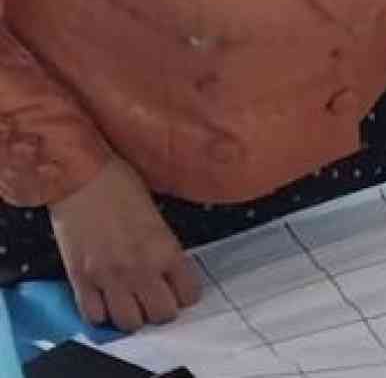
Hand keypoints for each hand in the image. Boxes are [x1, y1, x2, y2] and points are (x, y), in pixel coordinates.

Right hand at [49, 157, 202, 331]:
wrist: (79, 178)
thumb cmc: (121, 186)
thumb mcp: (156, 216)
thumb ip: (164, 248)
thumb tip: (169, 270)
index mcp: (166, 250)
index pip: (189, 294)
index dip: (185, 294)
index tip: (179, 289)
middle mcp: (140, 270)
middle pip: (162, 315)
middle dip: (162, 310)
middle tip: (156, 298)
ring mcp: (108, 278)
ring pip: (130, 323)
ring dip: (133, 316)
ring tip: (131, 302)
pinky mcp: (80, 281)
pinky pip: (94, 316)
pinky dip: (102, 314)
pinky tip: (105, 301)